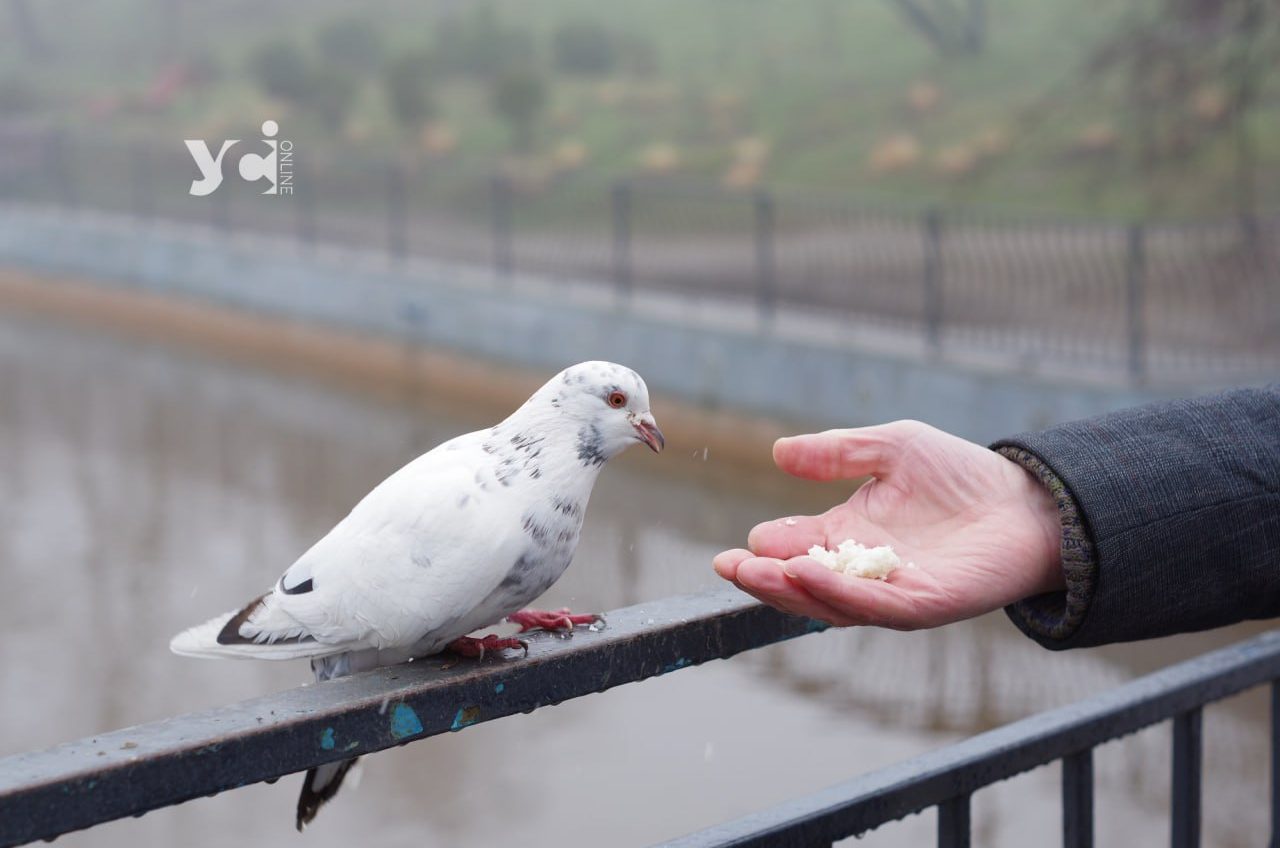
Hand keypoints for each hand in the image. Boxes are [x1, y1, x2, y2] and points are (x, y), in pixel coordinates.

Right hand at [713, 421, 1062, 628]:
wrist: (1029, 501)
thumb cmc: (962, 474)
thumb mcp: (892, 448)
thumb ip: (838, 451)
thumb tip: (779, 451)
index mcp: (849, 534)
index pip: (795, 546)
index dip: (768, 547)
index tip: (742, 545)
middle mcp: (863, 569)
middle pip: (801, 583)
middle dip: (762, 578)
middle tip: (728, 567)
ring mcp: (891, 591)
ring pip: (828, 602)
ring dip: (789, 589)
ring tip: (756, 572)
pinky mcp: (923, 603)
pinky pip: (873, 605)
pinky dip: (837, 592)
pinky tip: (809, 573)